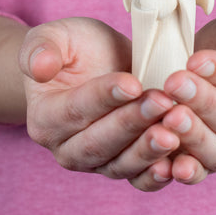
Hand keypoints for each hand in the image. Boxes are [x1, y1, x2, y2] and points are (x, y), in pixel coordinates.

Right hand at [19, 17, 179, 190]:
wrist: (96, 64)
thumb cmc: (75, 49)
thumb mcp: (55, 36)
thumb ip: (41, 48)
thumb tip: (39, 68)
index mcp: (46, 117)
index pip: (75, 110)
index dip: (104, 97)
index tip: (133, 83)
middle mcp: (67, 147)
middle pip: (99, 142)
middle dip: (132, 123)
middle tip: (162, 103)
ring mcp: (96, 161)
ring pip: (120, 163)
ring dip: (148, 150)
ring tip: (173, 133)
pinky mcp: (122, 164)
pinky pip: (137, 177)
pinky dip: (156, 175)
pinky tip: (176, 164)